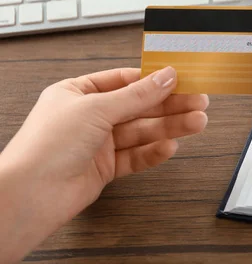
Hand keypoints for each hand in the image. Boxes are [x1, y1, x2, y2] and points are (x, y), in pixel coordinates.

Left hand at [0, 67, 207, 261]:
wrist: (30, 197)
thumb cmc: (45, 147)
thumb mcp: (96, 109)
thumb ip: (136, 95)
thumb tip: (165, 77)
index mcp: (78, 93)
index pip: (125, 80)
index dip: (154, 80)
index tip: (181, 78)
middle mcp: (89, 116)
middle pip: (139, 107)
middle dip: (170, 105)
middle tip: (199, 102)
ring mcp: (98, 143)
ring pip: (142, 132)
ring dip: (170, 127)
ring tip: (196, 123)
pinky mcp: (105, 168)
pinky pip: (136, 156)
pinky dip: (154, 152)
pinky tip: (171, 146)